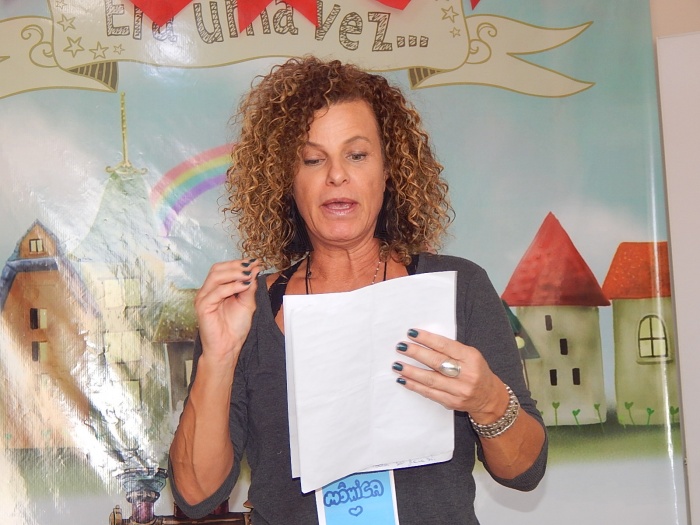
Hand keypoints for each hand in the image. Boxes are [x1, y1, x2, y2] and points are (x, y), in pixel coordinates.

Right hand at [194, 258, 261, 363]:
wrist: (228, 347)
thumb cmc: (235, 327)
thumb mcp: (247, 302)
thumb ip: (249, 287)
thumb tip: (254, 270)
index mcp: (216, 289)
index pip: (223, 269)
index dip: (239, 263)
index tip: (255, 262)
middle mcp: (207, 291)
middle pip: (217, 269)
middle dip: (236, 265)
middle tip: (252, 266)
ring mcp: (203, 298)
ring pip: (216, 277)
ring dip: (235, 273)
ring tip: (249, 275)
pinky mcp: (203, 307)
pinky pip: (217, 292)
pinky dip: (232, 287)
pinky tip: (244, 286)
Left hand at [393, 329, 508, 420]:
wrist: (488, 397)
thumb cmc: (476, 371)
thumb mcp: (470, 355)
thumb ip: (451, 349)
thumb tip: (423, 342)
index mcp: (471, 358)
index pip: (445, 346)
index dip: (427, 339)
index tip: (412, 333)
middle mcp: (466, 374)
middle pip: (436, 362)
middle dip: (416, 353)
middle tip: (401, 347)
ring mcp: (459, 390)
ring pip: (430, 379)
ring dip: (411, 371)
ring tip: (397, 365)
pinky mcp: (452, 402)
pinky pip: (429, 393)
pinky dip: (415, 386)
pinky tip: (404, 380)